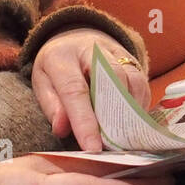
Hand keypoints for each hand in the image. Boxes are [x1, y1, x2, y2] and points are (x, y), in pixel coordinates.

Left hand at [31, 28, 150, 151]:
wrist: (74, 37)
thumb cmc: (56, 68)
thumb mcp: (42, 83)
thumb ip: (51, 106)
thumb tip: (62, 130)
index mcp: (61, 57)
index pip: (74, 90)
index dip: (84, 121)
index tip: (92, 147)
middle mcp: (90, 48)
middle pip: (110, 79)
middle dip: (114, 115)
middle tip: (113, 144)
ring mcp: (114, 50)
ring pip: (131, 79)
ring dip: (131, 111)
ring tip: (125, 136)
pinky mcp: (131, 57)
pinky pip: (142, 81)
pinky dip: (140, 104)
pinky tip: (133, 121)